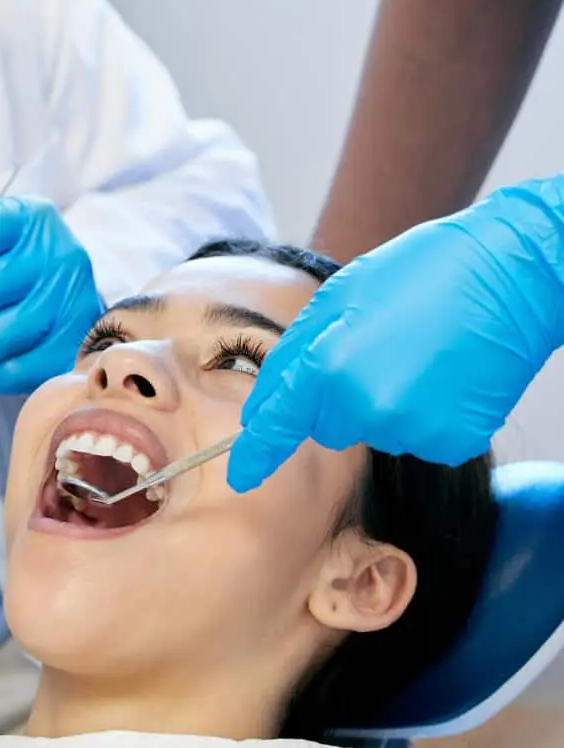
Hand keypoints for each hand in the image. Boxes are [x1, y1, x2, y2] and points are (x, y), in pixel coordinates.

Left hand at [228, 179, 563, 492]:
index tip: (240, 475)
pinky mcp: (452, 442)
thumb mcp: (340, 296)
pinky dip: (426, 413)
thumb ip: (299, 353)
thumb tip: (268, 403)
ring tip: (418, 353)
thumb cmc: (421, 271)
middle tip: (376, 349)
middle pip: (329, 426)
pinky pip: (418, 436)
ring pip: (376, 429)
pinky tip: (445, 375)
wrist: (508, 273)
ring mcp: (411, 429)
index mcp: (328, 364)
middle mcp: (365, 407)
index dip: (258, 451)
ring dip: (385, 401)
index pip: (281, 422)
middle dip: (337, 398)